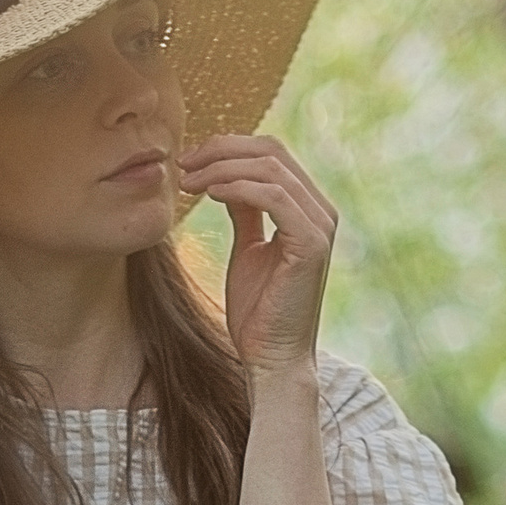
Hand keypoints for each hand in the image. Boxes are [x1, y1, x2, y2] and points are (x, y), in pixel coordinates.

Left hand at [179, 134, 335, 378]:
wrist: (271, 357)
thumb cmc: (259, 310)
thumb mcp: (248, 247)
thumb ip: (245, 210)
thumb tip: (226, 177)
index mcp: (309, 208)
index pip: (271, 153)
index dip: (227, 147)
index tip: (188, 162)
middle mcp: (321, 210)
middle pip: (272, 151)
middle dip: (221, 150)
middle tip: (183, 164)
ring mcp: (321, 226)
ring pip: (270, 168)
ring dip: (221, 168)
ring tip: (189, 181)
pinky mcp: (312, 244)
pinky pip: (274, 197)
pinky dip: (237, 187)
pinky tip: (209, 193)